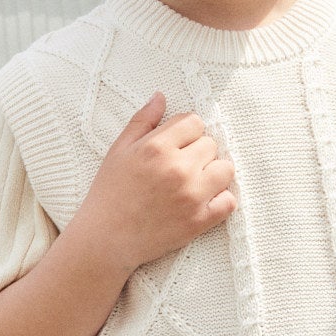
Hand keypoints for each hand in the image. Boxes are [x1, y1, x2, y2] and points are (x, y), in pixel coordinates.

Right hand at [77, 92, 236, 273]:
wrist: (106, 239)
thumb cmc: (109, 193)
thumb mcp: (119, 150)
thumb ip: (142, 120)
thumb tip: (161, 96)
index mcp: (157, 147)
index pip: (194, 122)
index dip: (187, 131)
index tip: (177, 144)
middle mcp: (178, 169)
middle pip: (211, 144)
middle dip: (198, 152)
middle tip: (181, 166)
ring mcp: (192, 196)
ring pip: (226, 169)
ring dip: (214, 173)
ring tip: (195, 181)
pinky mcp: (199, 221)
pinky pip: (229, 202)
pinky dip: (220, 200)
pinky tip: (203, 200)